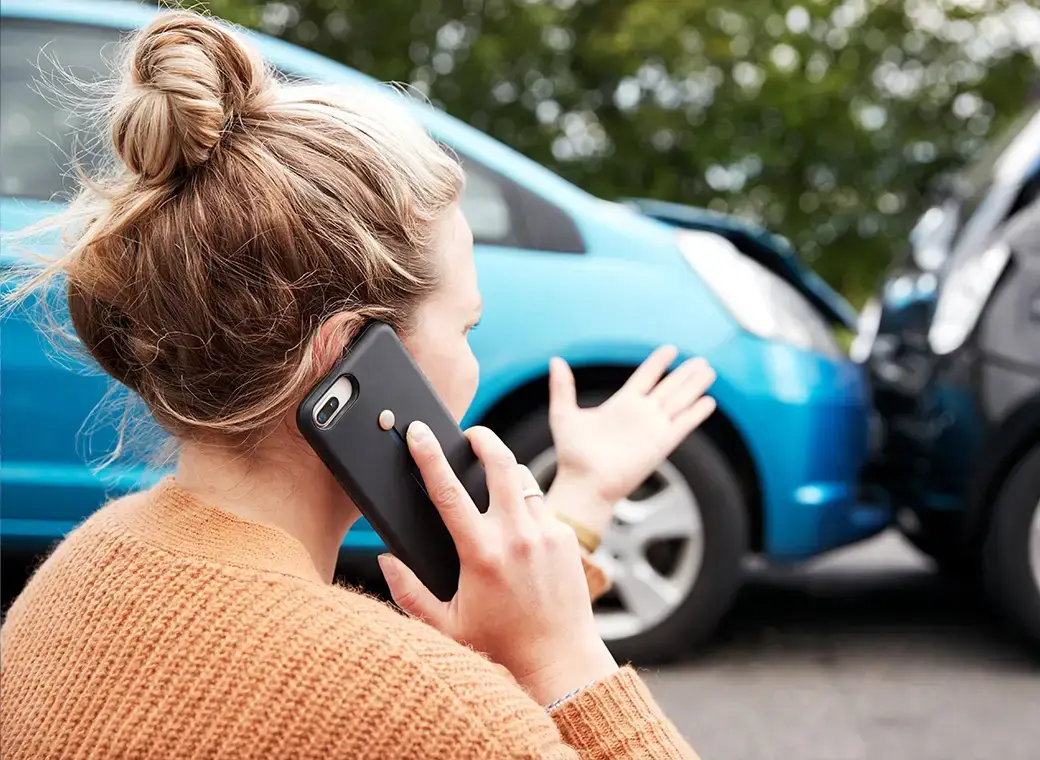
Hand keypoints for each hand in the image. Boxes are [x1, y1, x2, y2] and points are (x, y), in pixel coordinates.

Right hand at [378, 421, 617, 705]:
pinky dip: (525, 504)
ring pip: (523, 478)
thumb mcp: (444, 625)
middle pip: (499, 462)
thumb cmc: (500, 646)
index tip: (419, 432)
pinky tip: (517, 525)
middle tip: (469, 434)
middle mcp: (516, 536)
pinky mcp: (566, 538)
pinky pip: (541, 504)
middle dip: (482, 437)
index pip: (447, 490)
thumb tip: (385, 558)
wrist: (560, 662)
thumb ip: (408, 591)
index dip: (429, 455)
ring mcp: (546, 533)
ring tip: (492, 480)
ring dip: (506, 471)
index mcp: (480, 554)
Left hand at [547, 347, 716, 535]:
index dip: (658, 363)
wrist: (584, 484)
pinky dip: (696, 413)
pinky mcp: (661, 444)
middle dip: (685, 374)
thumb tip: (556, 360)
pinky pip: (683, 424)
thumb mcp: (564, 414)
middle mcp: (640, 414)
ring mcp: (653, 428)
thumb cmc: (572, 455)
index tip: (671, 349)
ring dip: (694, 386)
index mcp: (621, 405)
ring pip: (679, 401)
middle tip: (701, 360)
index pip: (645, 377)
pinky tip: (709, 401)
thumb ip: (563, 387)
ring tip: (709, 371)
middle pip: (668, 387)